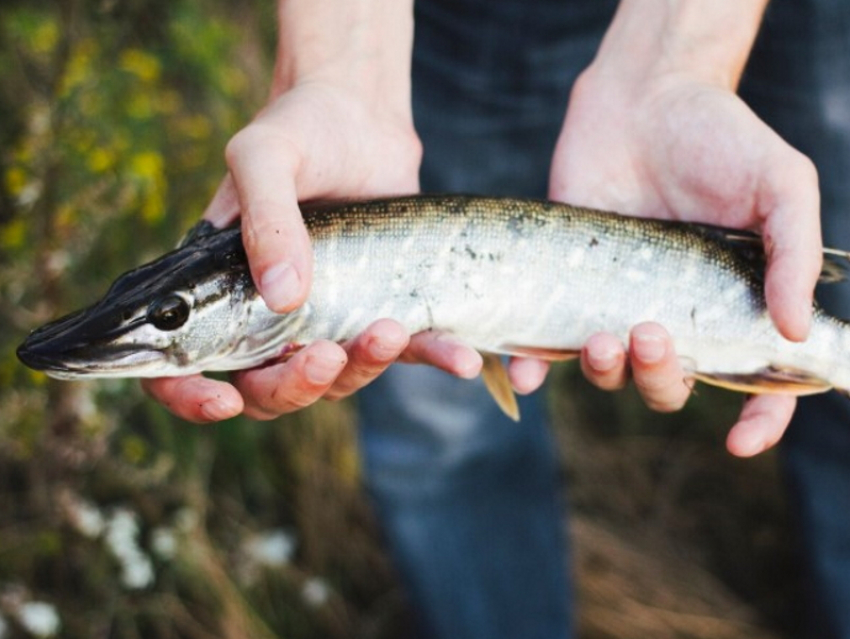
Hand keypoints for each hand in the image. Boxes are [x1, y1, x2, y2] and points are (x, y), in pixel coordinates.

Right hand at [142, 61, 483, 419]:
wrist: (362, 115)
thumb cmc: (299, 128)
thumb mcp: (266, 157)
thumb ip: (264, 220)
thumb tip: (284, 298)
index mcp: (218, 288)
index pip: (182, 363)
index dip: (191, 395)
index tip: (222, 400)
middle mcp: (268, 315)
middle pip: (266, 388)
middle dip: (293, 386)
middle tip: (326, 355)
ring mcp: (327, 317)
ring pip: (334, 380)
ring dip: (361, 369)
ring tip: (389, 329)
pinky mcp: (381, 307)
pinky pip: (404, 349)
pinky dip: (433, 357)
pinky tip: (462, 358)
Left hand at [549, 68, 819, 455]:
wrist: (642, 98)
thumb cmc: (720, 137)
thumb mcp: (780, 183)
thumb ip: (791, 253)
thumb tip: (794, 331)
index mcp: (731, 304)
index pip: (754, 380)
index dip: (757, 419)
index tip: (740, 439)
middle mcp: (674, 314)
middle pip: (670, 384)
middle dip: (661, 377)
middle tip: (649, 332)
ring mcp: (617, 302)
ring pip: (610, 372)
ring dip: (605, 371)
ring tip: (602, 335)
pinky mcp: (567, 285)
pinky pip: (547, 342)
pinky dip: (534, 366)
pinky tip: (526, 371)